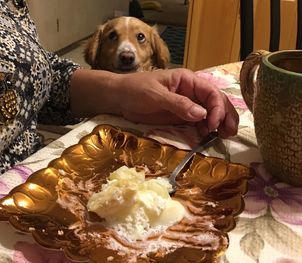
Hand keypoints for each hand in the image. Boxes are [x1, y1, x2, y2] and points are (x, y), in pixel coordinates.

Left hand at [115, 68, 238, 137]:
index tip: (213, 123)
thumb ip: (178, 104)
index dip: (216, 107)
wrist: (119, 98)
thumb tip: (202, 114)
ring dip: (218, 124)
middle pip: (215, 102)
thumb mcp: (155, 95)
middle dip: (225, 115)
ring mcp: (186, 105)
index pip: (210, 92)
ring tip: (224, 136)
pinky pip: (197, 123)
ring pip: (208, 113)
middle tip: (230, 132)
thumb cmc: (135, 89)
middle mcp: (191, 92)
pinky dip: (205, 130)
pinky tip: (207, 137)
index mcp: (187, 80)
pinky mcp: (180, 117)